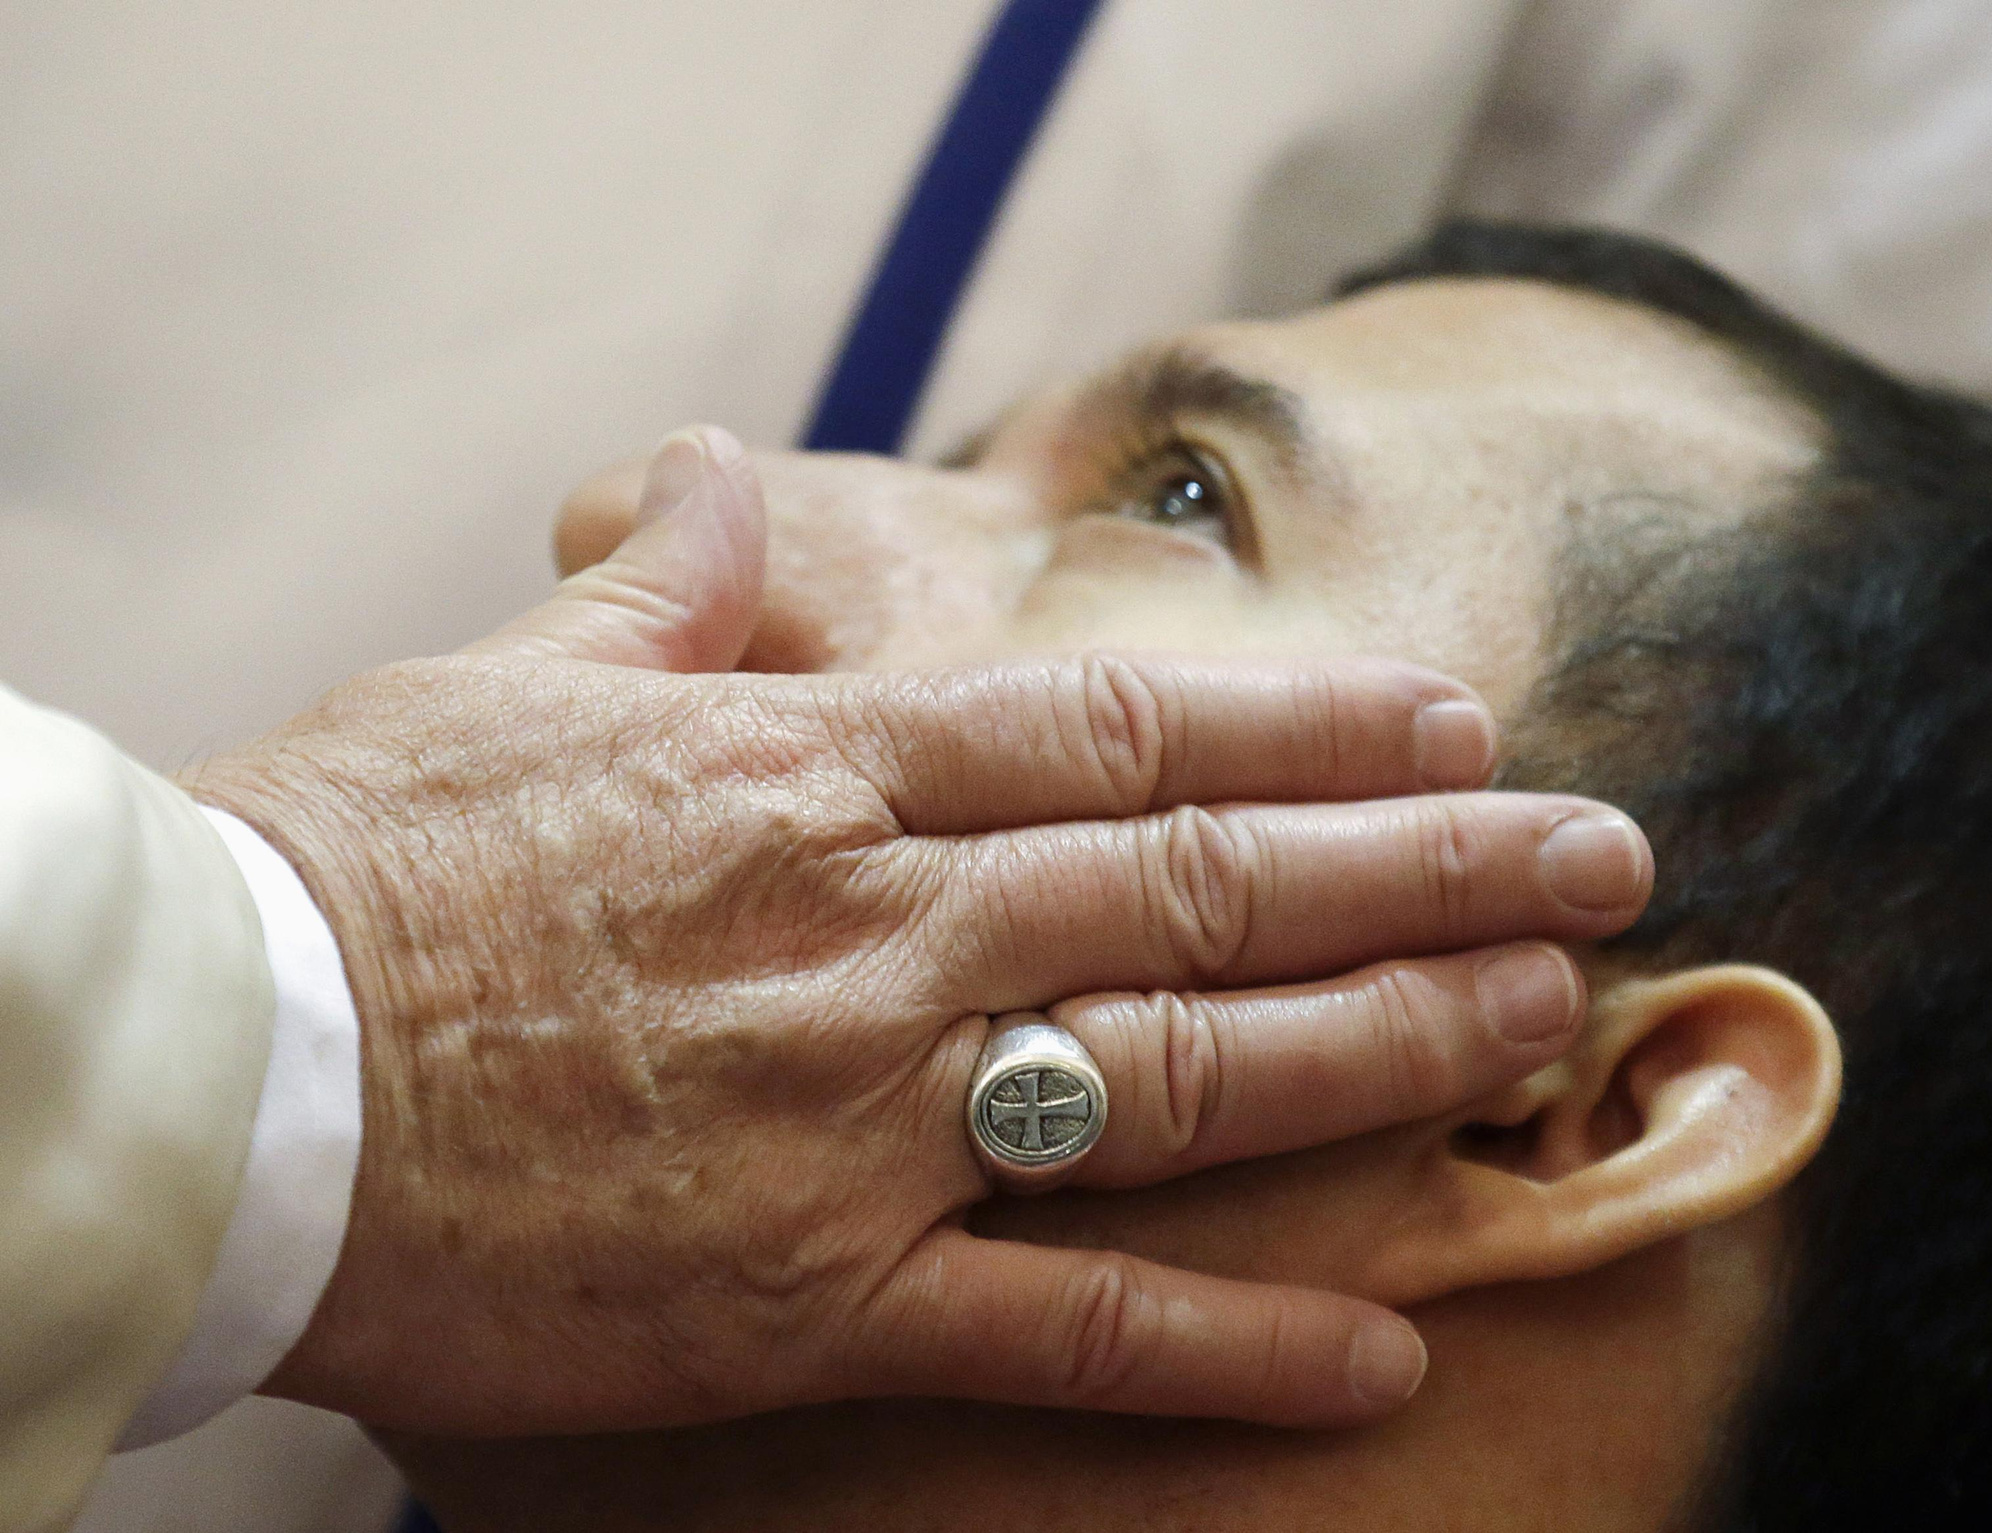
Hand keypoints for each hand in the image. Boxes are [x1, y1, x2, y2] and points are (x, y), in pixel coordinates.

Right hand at [189, 428, 1652, 1435]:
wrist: (220, 1071)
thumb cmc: (348, 859)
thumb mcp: (509, 680)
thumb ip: (668, 584)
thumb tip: (726, 472)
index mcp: (815, 773)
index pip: (1124, 730)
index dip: (1314, 727)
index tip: (1456, 723)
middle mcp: (880, 931)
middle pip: (1212, 883)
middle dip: (1430, 867)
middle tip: (1600, 859)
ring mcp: (861, 1115)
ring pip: (1185, 1070)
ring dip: (1387, 1044)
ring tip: (1543, 1021)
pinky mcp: (809, 1296)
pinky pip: (1067, 1328)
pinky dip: (1236, 1343)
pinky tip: (1385, 1352)